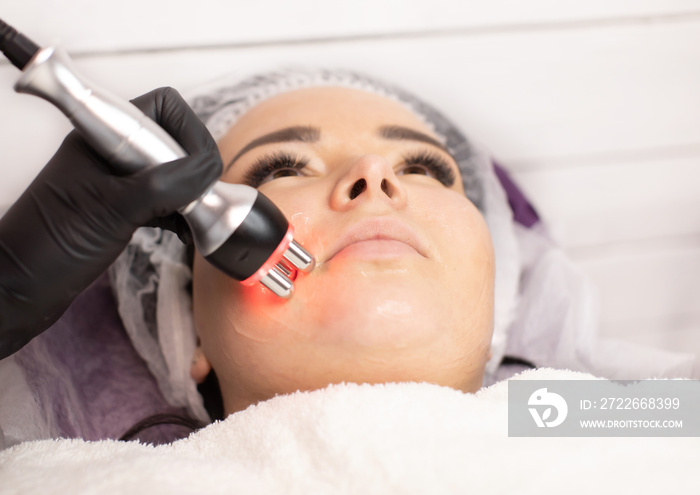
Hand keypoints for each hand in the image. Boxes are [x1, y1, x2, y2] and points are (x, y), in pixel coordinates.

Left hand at [0, 87, 221, 358]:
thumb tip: (208, 170)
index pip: (163, 107)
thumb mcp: (112, 209)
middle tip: (197, 198)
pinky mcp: (122, 209)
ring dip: (191, 193)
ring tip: (193, 220)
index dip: (189, 132)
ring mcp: (117, 182)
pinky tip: (184, 233)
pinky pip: (165, 200)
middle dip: (194, 168)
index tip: (198, 168)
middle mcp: (112, 153)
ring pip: (173, 172)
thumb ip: (164, 184)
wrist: (18, 289)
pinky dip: (181, 214)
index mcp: (102, 135)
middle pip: (173, 140)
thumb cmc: (50, 245)